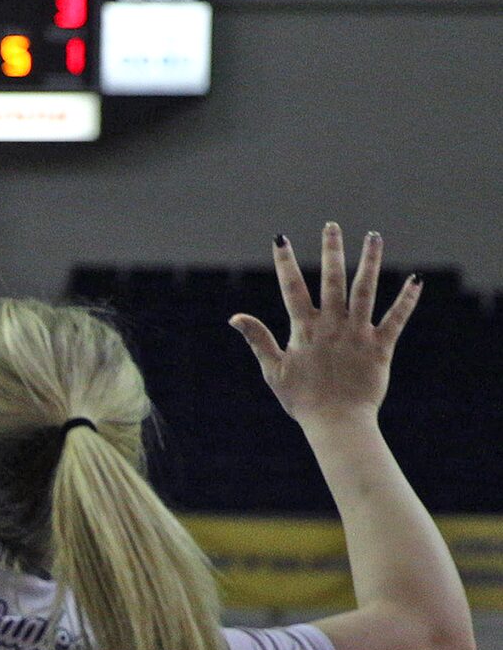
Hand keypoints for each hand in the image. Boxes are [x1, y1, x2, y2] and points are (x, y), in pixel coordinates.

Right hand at [230, 223, 421, 428]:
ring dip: (369, 261)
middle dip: (331, 250)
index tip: (280, 239)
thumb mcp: (273, 369)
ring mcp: (358, 334)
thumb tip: (235, 317)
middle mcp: (332, 326)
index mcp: (304, 330)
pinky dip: (406, 300)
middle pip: (332, 280)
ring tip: (372, 236)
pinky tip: (415, 280)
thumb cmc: (302, 400)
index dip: (284, 262)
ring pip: (365, 290)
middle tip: (331, 225)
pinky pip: (396, 319)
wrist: (337, 423)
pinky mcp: (380, 347)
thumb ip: (258, 339)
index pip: (291, 288)